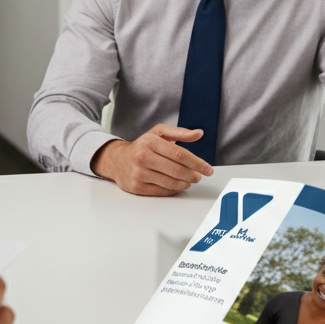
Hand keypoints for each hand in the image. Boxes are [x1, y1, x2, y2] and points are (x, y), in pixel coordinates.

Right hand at [92, 125, 213, 195]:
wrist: (117, 160)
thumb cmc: (141, 146)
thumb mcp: (157, 133)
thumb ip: (179, 132)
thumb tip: (199, 133)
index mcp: (150, 142)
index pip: (180, 154)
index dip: (197, 163)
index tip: (207, 169)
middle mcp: (143, 157)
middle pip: (176, 170)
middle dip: (192, 175)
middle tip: (199, 176)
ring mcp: (139, 173)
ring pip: (170, 182)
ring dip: (185, 183)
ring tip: (189, 181)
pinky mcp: (136, 187)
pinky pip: (162, 191)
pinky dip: (174, 189)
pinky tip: (177, 185)